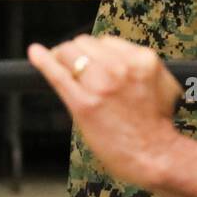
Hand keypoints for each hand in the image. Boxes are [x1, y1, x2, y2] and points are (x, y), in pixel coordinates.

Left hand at [28, 35, 181, 188]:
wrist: (155, 155)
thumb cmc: (157, 125)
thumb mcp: (161, 83)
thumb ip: (139, 67)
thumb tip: (119, 58)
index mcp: (141, 59)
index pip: (106, 41)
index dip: (95, 52)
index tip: (89, 62)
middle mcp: (121, 67)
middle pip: (85, 43)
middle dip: (77, 53)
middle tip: (72, 65)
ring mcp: (101, 84)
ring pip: (69, 53)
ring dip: (62, 57)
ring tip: (58, 64)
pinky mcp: (84, 103)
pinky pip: (57, 74)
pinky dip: (43, 61)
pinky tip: (35, 53)